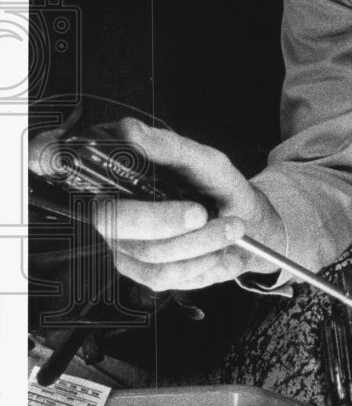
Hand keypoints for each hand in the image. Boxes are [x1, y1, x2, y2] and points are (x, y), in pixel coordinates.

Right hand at [30, 118, 284, 291]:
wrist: (250, 228)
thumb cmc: (220, 190)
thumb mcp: (206, 162)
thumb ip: (169, 148)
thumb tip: (129, 130)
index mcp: (117, 173)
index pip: (64, 166)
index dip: (47, 160)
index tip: (47, 155)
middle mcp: (111, 209)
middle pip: (113, 220)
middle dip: (163, 221)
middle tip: (202, 212)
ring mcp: (124, 244)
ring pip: (151, 253)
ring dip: (201, 242)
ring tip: (231, 227)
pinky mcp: (143, 272)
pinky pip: (166, 275)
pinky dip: (203, 262)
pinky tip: (218, 248)